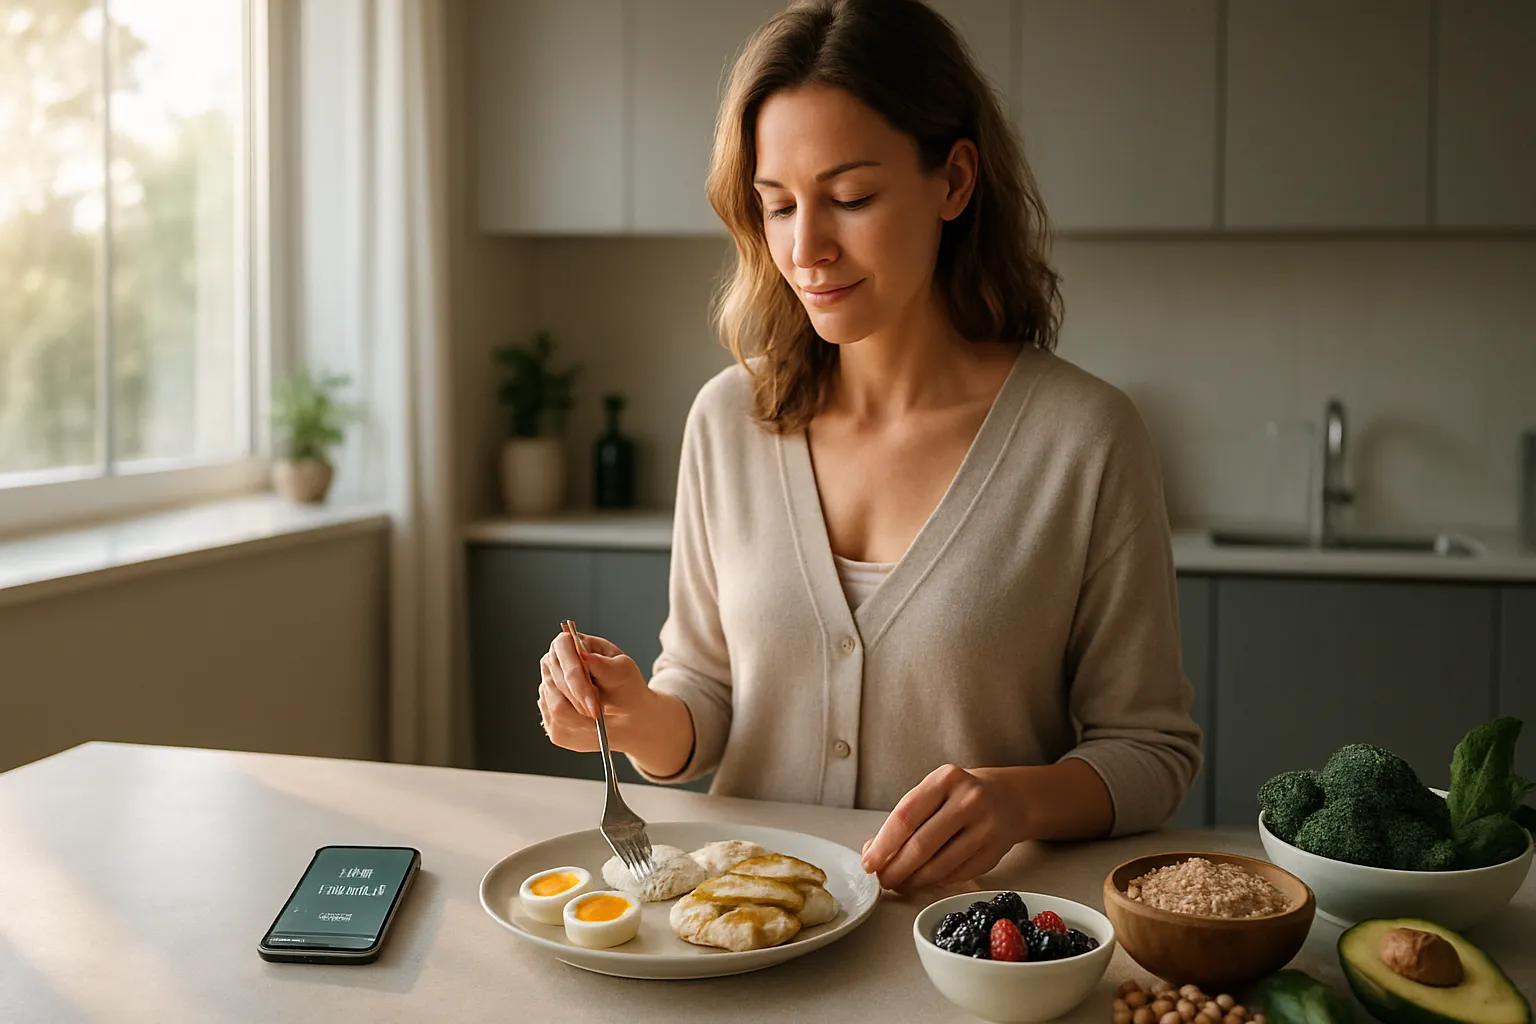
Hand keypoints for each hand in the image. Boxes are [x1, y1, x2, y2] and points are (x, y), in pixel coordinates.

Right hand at [537, 630, 694, 777]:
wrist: (626, 709)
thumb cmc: (624, 683)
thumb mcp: (623, 671)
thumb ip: (604, 664)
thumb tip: (585, 656)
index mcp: (569, 643)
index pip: (562, 650)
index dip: (576, 675)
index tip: (591, 695)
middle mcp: (553, 663)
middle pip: (558, 680)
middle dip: (580, 698)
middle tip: (597, 712)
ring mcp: (547, 686)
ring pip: (556, 705)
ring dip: (580, 714)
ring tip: (598, 714)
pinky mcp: (548, 711)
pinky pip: (557, 722)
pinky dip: (577, 726)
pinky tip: (590, 721)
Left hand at [860, 765, 1025, 893]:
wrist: (1008, 799)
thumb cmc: (959, 797)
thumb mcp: (933, 792)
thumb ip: (904, 818)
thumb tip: (873, 853)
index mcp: (945, 779)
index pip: (906, 816)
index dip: (883, 844)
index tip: (869, 863)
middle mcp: (968, 801)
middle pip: (921, 845)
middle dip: (896, 869)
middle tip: (883, 880)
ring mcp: (985, 828)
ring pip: (939, 866)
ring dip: (914, 881)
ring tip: (901, 883)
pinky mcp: (994, 853)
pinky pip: (956, 875)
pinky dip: (935, 881)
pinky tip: (926, 879)